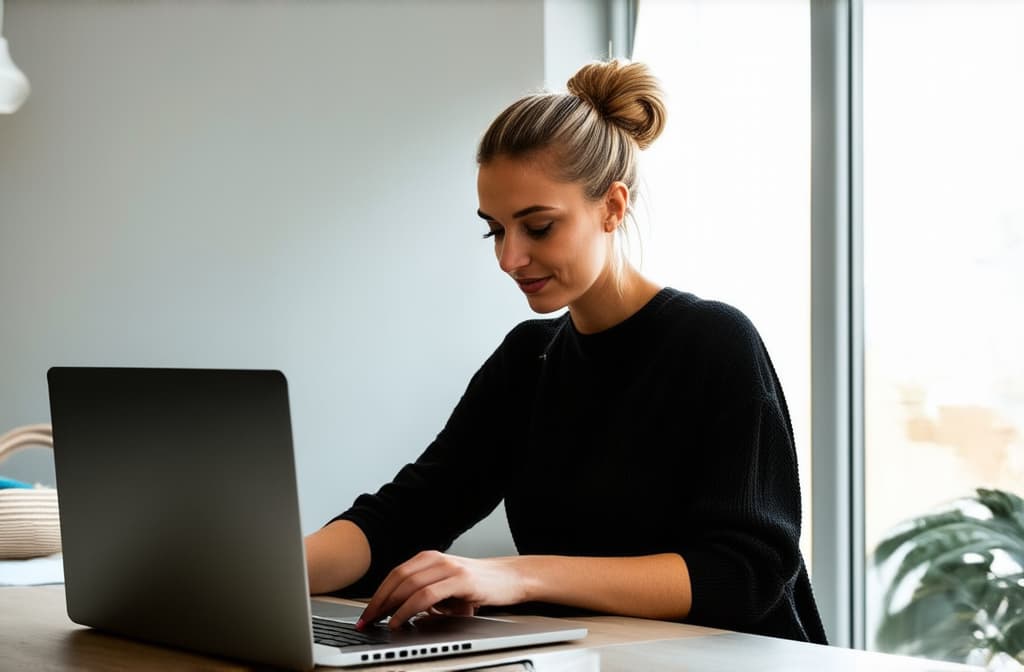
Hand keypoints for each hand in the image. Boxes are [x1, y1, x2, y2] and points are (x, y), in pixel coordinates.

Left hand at [356, 551, 527, 630]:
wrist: (511, 578)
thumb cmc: (479, 585)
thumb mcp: (447, 589)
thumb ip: (426, 596)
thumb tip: (403, 615)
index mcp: (430, 559)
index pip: (395, 574)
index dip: (377, 594)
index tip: (365, 613)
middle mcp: (436, 559)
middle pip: (397, 577)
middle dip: (377, 601)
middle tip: (365, 620)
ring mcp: (448, 568)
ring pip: (409, 585)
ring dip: (390, 606)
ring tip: (379, 623)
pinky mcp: (460, 580)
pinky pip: (426, 595)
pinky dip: (408, 609)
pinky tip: (401, 620)